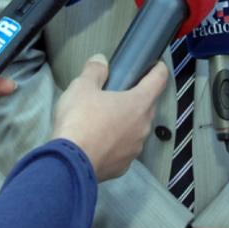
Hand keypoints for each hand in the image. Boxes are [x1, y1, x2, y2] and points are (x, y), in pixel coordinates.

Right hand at [51, 55, 167, 180]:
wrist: (69, 164)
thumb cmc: (79, 121)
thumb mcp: (82, 87)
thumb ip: (94, 71)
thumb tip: (100, 61)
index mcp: (138, 103)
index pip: (158, 80)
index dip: (158, 70)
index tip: (156, 65)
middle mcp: (143, 127)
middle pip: (148, 105)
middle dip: (138, 97)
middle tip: (121, 91)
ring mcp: (135, 149)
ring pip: (137, 129)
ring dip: (127, 122)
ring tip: (106, 118)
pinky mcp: (123, 166)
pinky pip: (124, 149)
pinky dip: (117, 143)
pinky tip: (100, 141)